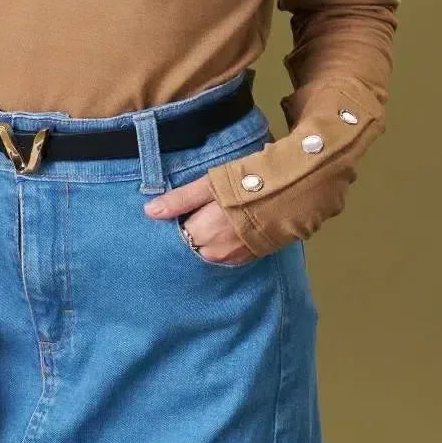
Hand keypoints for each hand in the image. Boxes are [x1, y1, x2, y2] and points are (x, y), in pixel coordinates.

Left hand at [141, 173, 258, 263]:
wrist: (292, 194)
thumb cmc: (247, 185)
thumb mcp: (209, 185)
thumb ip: (180, 200)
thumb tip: (149, 212)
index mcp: (203, 234)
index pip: (177, 238)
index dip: (178, 225)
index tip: (181, 214)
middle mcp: (216, 252)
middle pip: (193, 247)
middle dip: (192, 234)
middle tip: (198, 215)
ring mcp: (235, 258)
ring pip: (210, 253)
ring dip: (208, 241)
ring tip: (214, 222)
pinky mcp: (251, 258)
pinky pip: (228, 256)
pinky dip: (224, 246)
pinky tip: (228, 232)